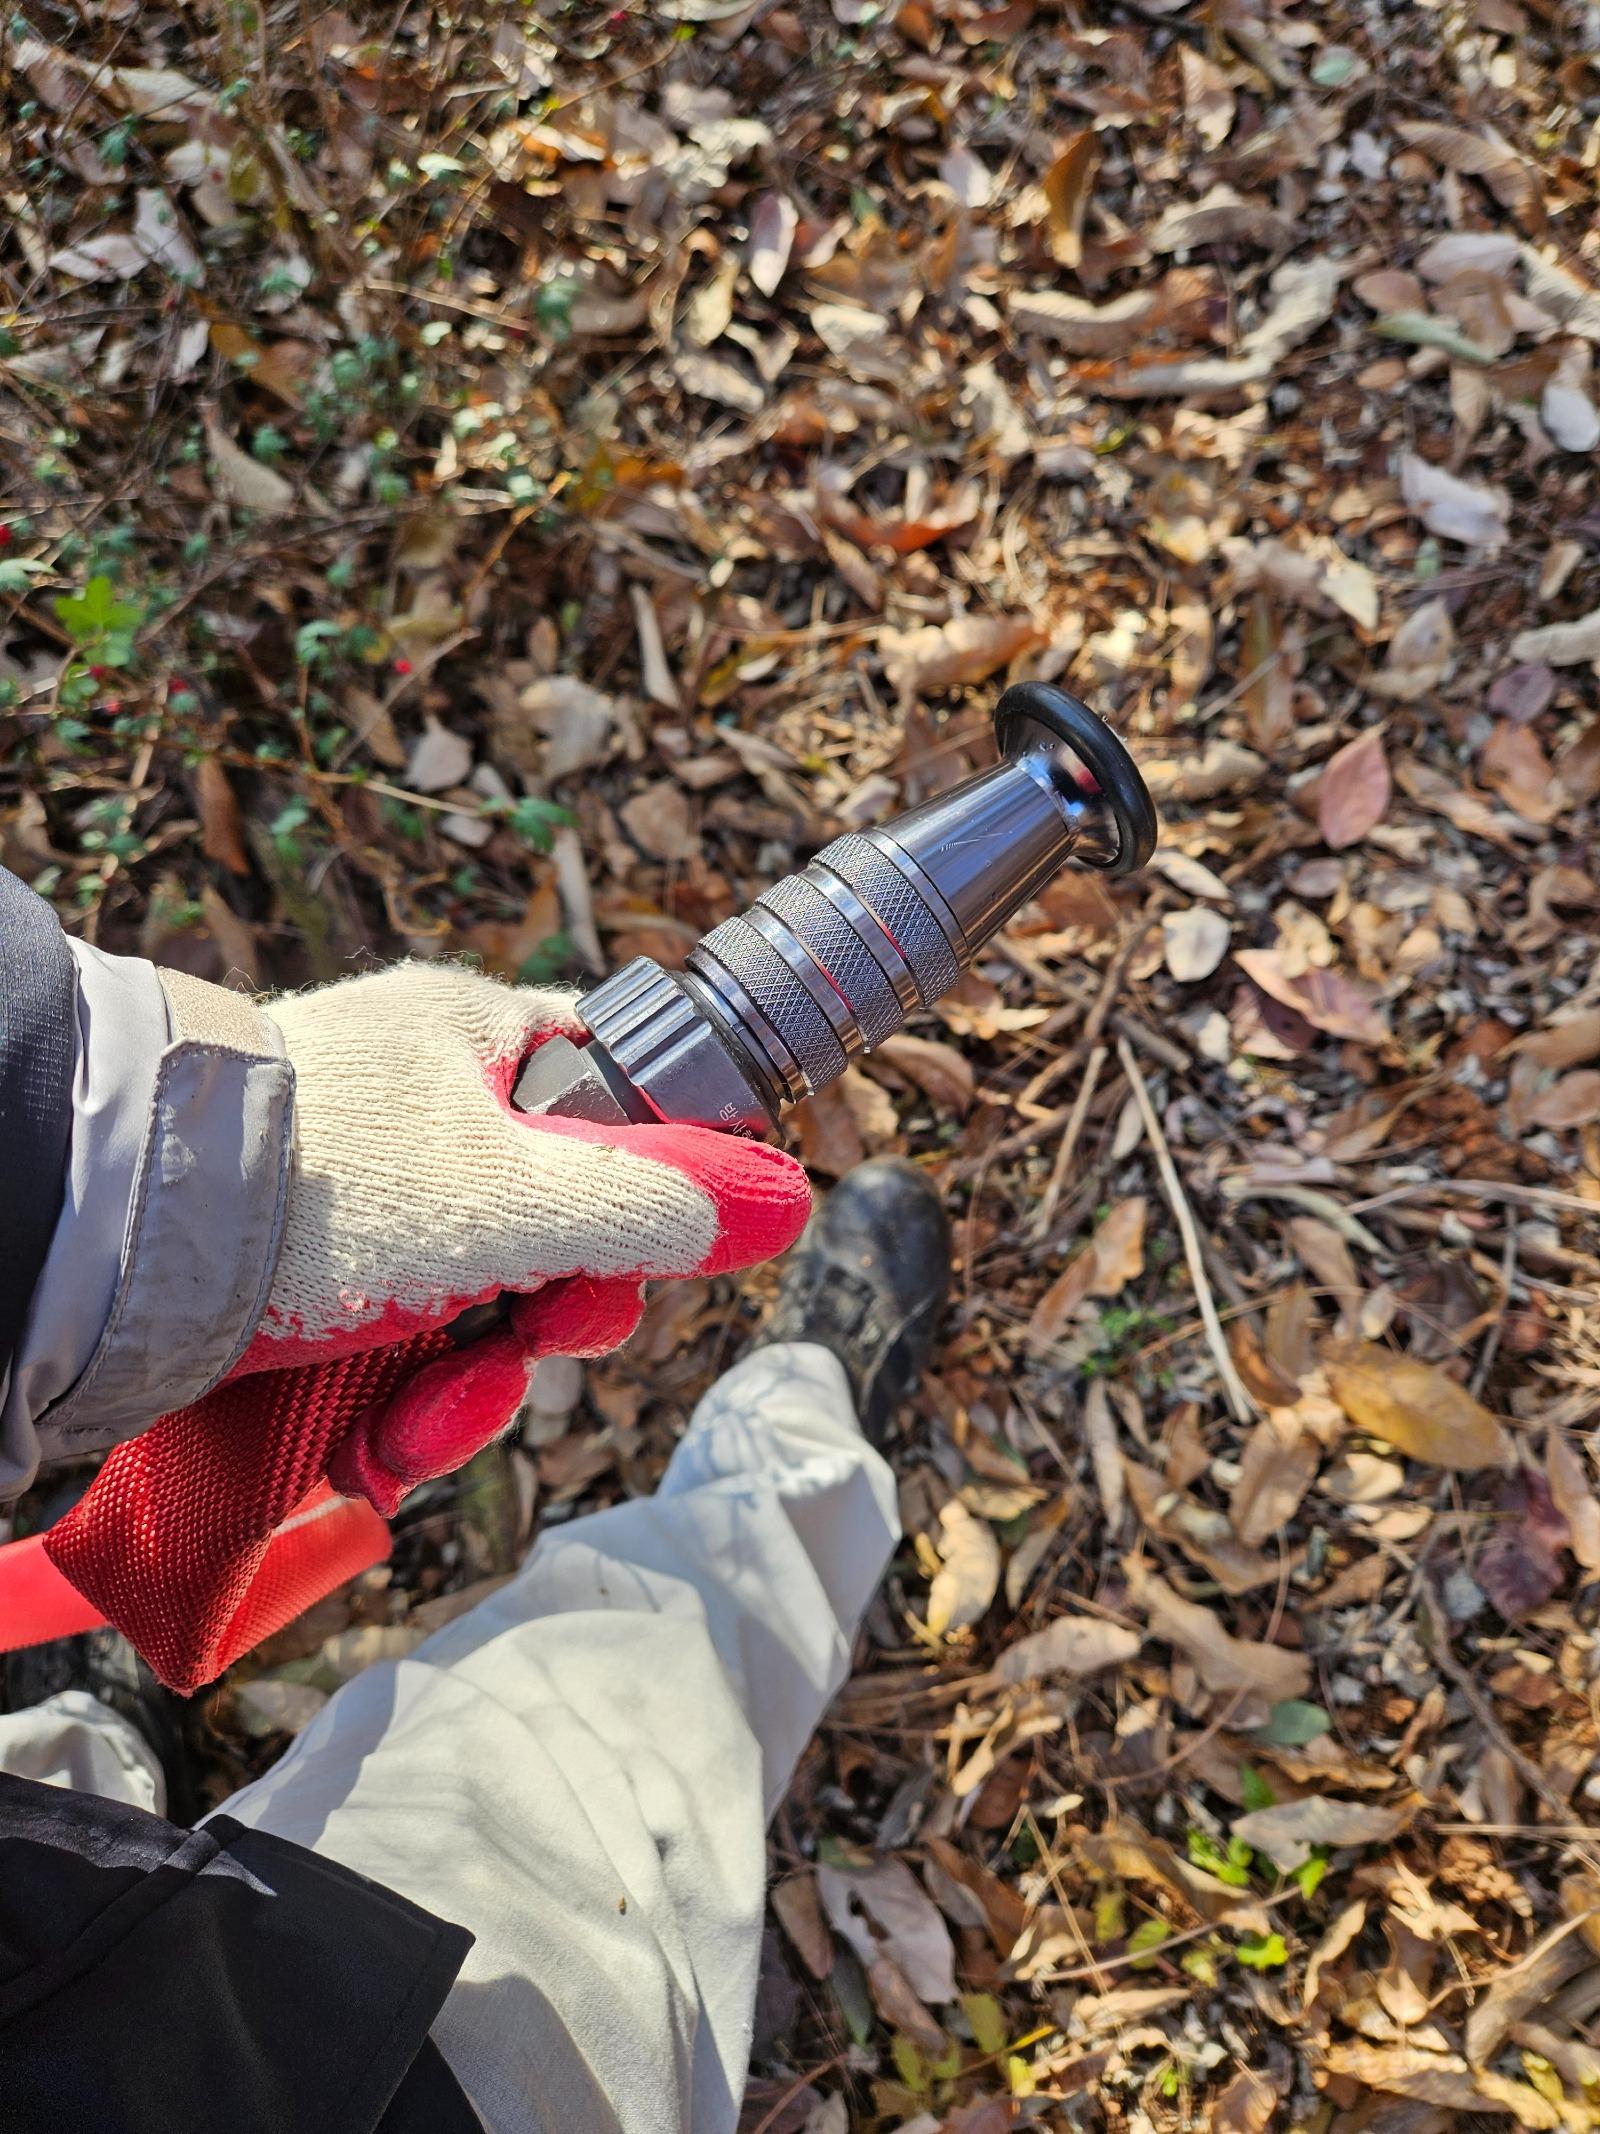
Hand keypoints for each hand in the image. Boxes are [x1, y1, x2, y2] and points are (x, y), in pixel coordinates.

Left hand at [249, 962, 808, 1502]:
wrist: (120, 1247)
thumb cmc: (323, 1185)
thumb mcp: (521, 1194)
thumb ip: (659, 1203)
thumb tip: (784, 1200)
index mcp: (473, 1039)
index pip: (610, 1090)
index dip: (647, 1183)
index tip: (638, 1252)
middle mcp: (419, 1110)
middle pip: (553, 1223)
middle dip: (551, 1317)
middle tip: (535, 1342)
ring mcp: (358, 1195)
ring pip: (475, 1302)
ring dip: (469, 1384)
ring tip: (422, 1420)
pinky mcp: (305, 1276)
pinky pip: (396, 1341)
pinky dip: (397, 1400)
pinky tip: (376, 1438)